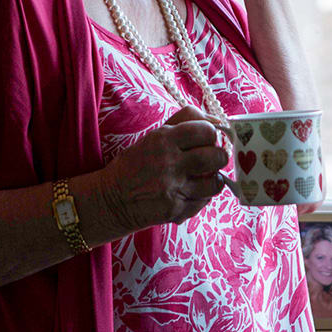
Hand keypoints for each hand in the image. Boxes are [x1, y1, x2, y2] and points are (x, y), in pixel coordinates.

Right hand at [98, 106, 227, 230]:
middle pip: (216, 156)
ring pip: (215, 182)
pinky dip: (202, 196)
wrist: (112, 199)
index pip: (206, 130)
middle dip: (218, 156)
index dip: (211, 134)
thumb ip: (185, 122)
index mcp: (163, 139)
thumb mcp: (155, 136)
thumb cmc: (136, 164)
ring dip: (213, 179)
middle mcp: (169, 162)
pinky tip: (191, 191)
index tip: (207, 139)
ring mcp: (173, 188)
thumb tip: (217, 120)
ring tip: (204, 177)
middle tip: (211, 158)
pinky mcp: (176, 210)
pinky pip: (204, 201)